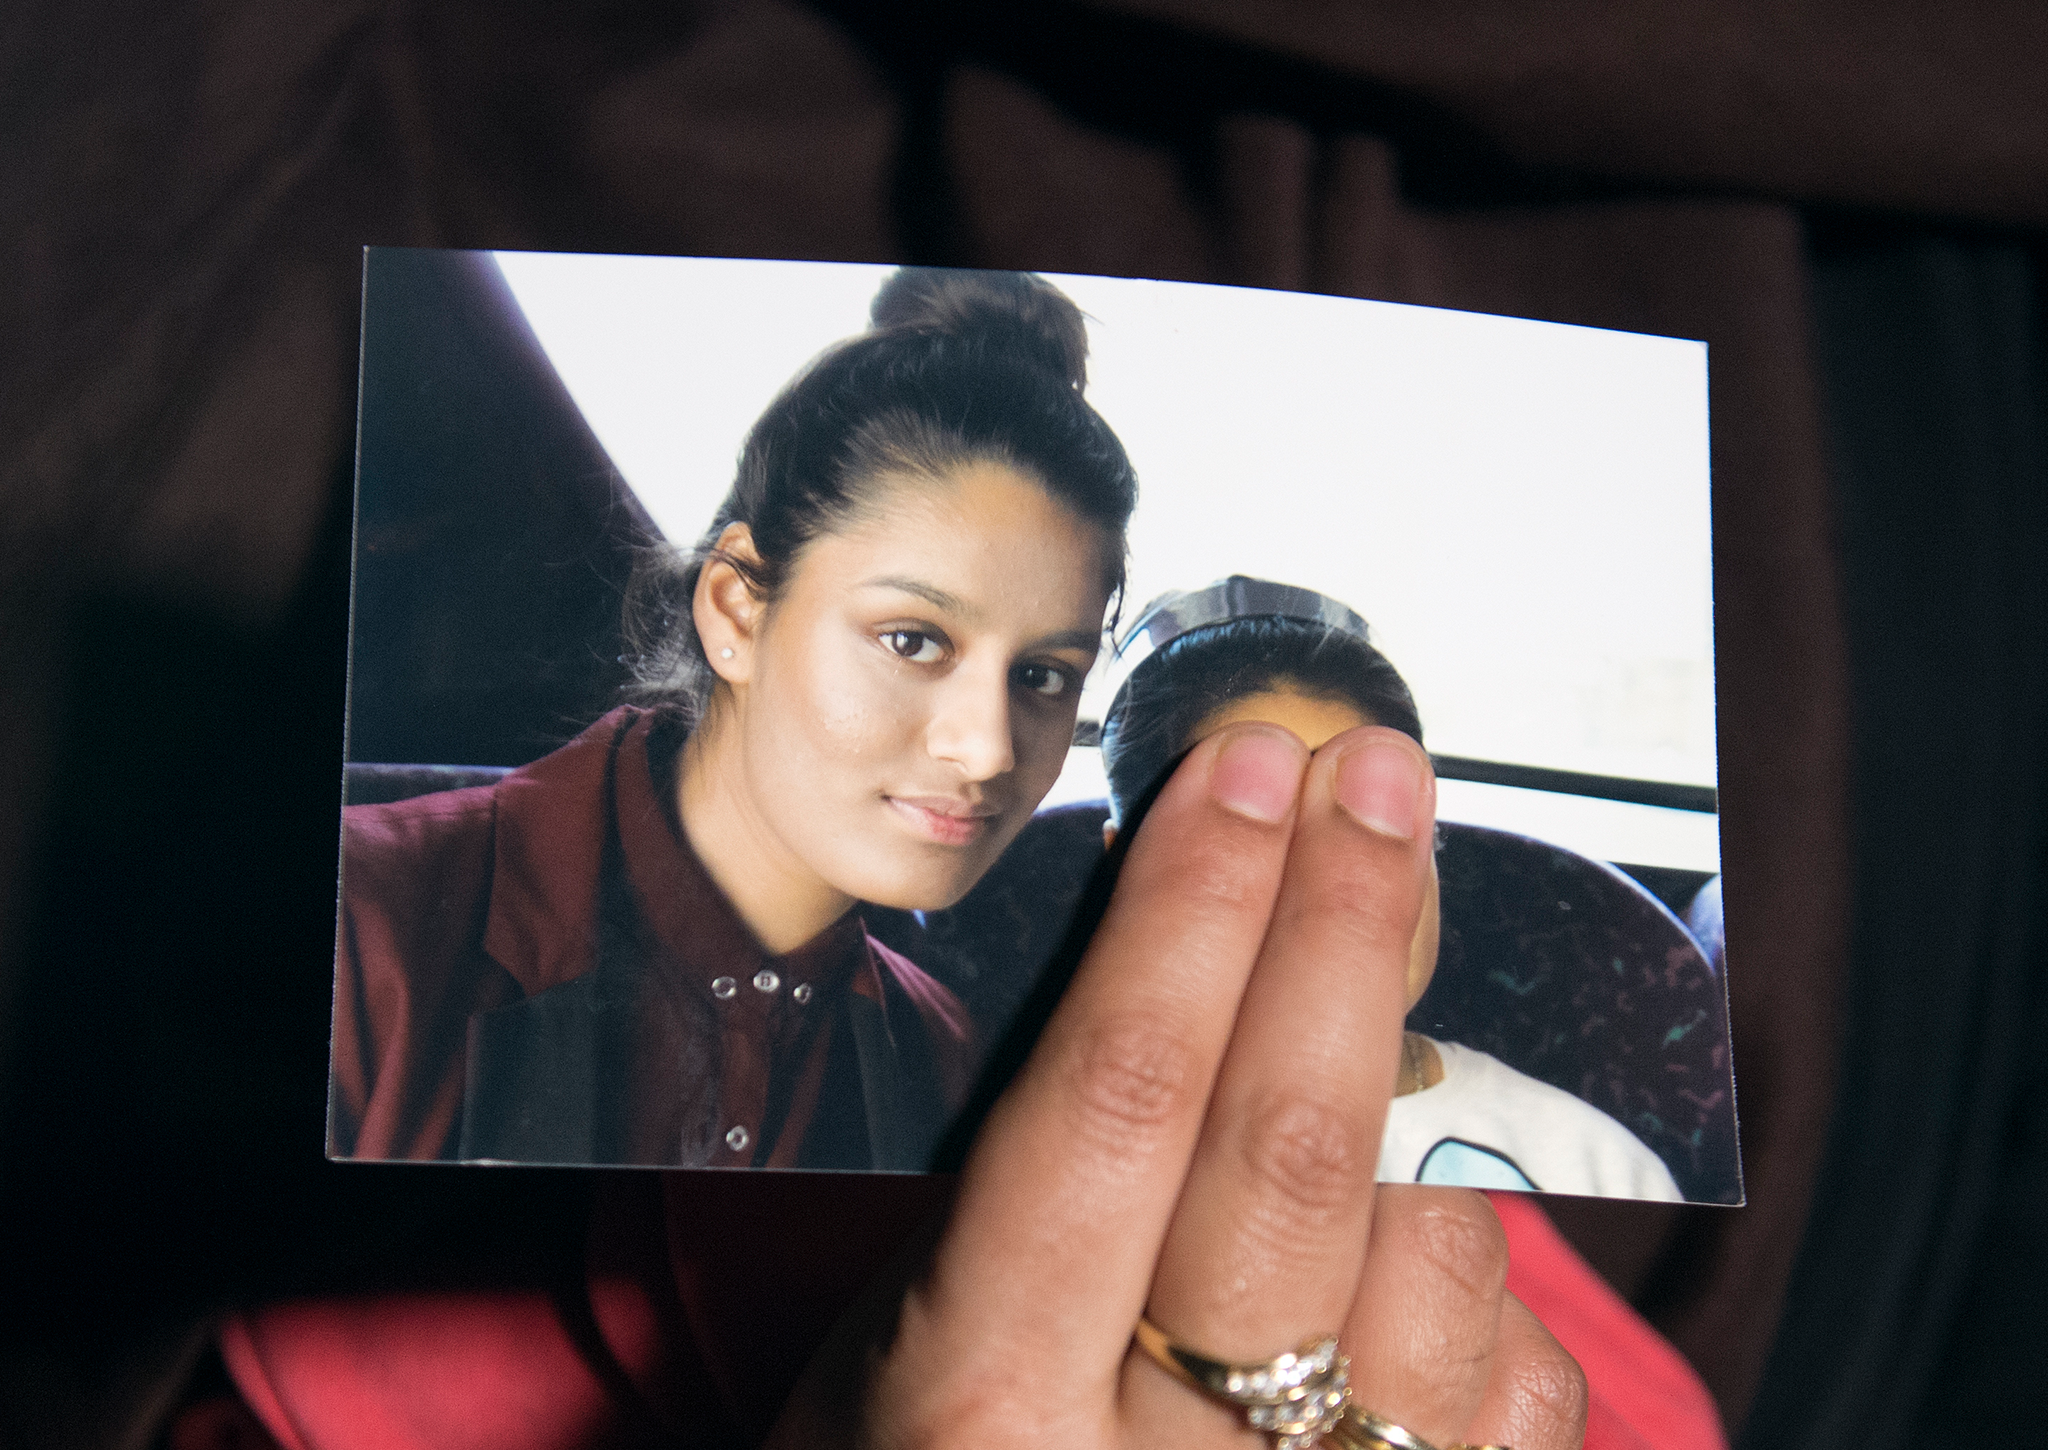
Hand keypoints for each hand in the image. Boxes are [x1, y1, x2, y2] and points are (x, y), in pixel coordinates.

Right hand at [771, 723, 1585, 1449]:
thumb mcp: (886, 1344)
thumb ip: (1029, 1190)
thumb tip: (1196, 956)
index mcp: (977, 1411)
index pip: (1118, 1102)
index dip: (1200, 911)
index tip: (1250, 765)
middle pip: (1297, 1154)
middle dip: (1346, 928)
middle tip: (1377, 780)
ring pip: (1440, 1260)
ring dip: (1426, 1112)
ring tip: (1371, 1037)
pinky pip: (1522, 1385)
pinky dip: (1485, 1274)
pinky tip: (1413, 1240)